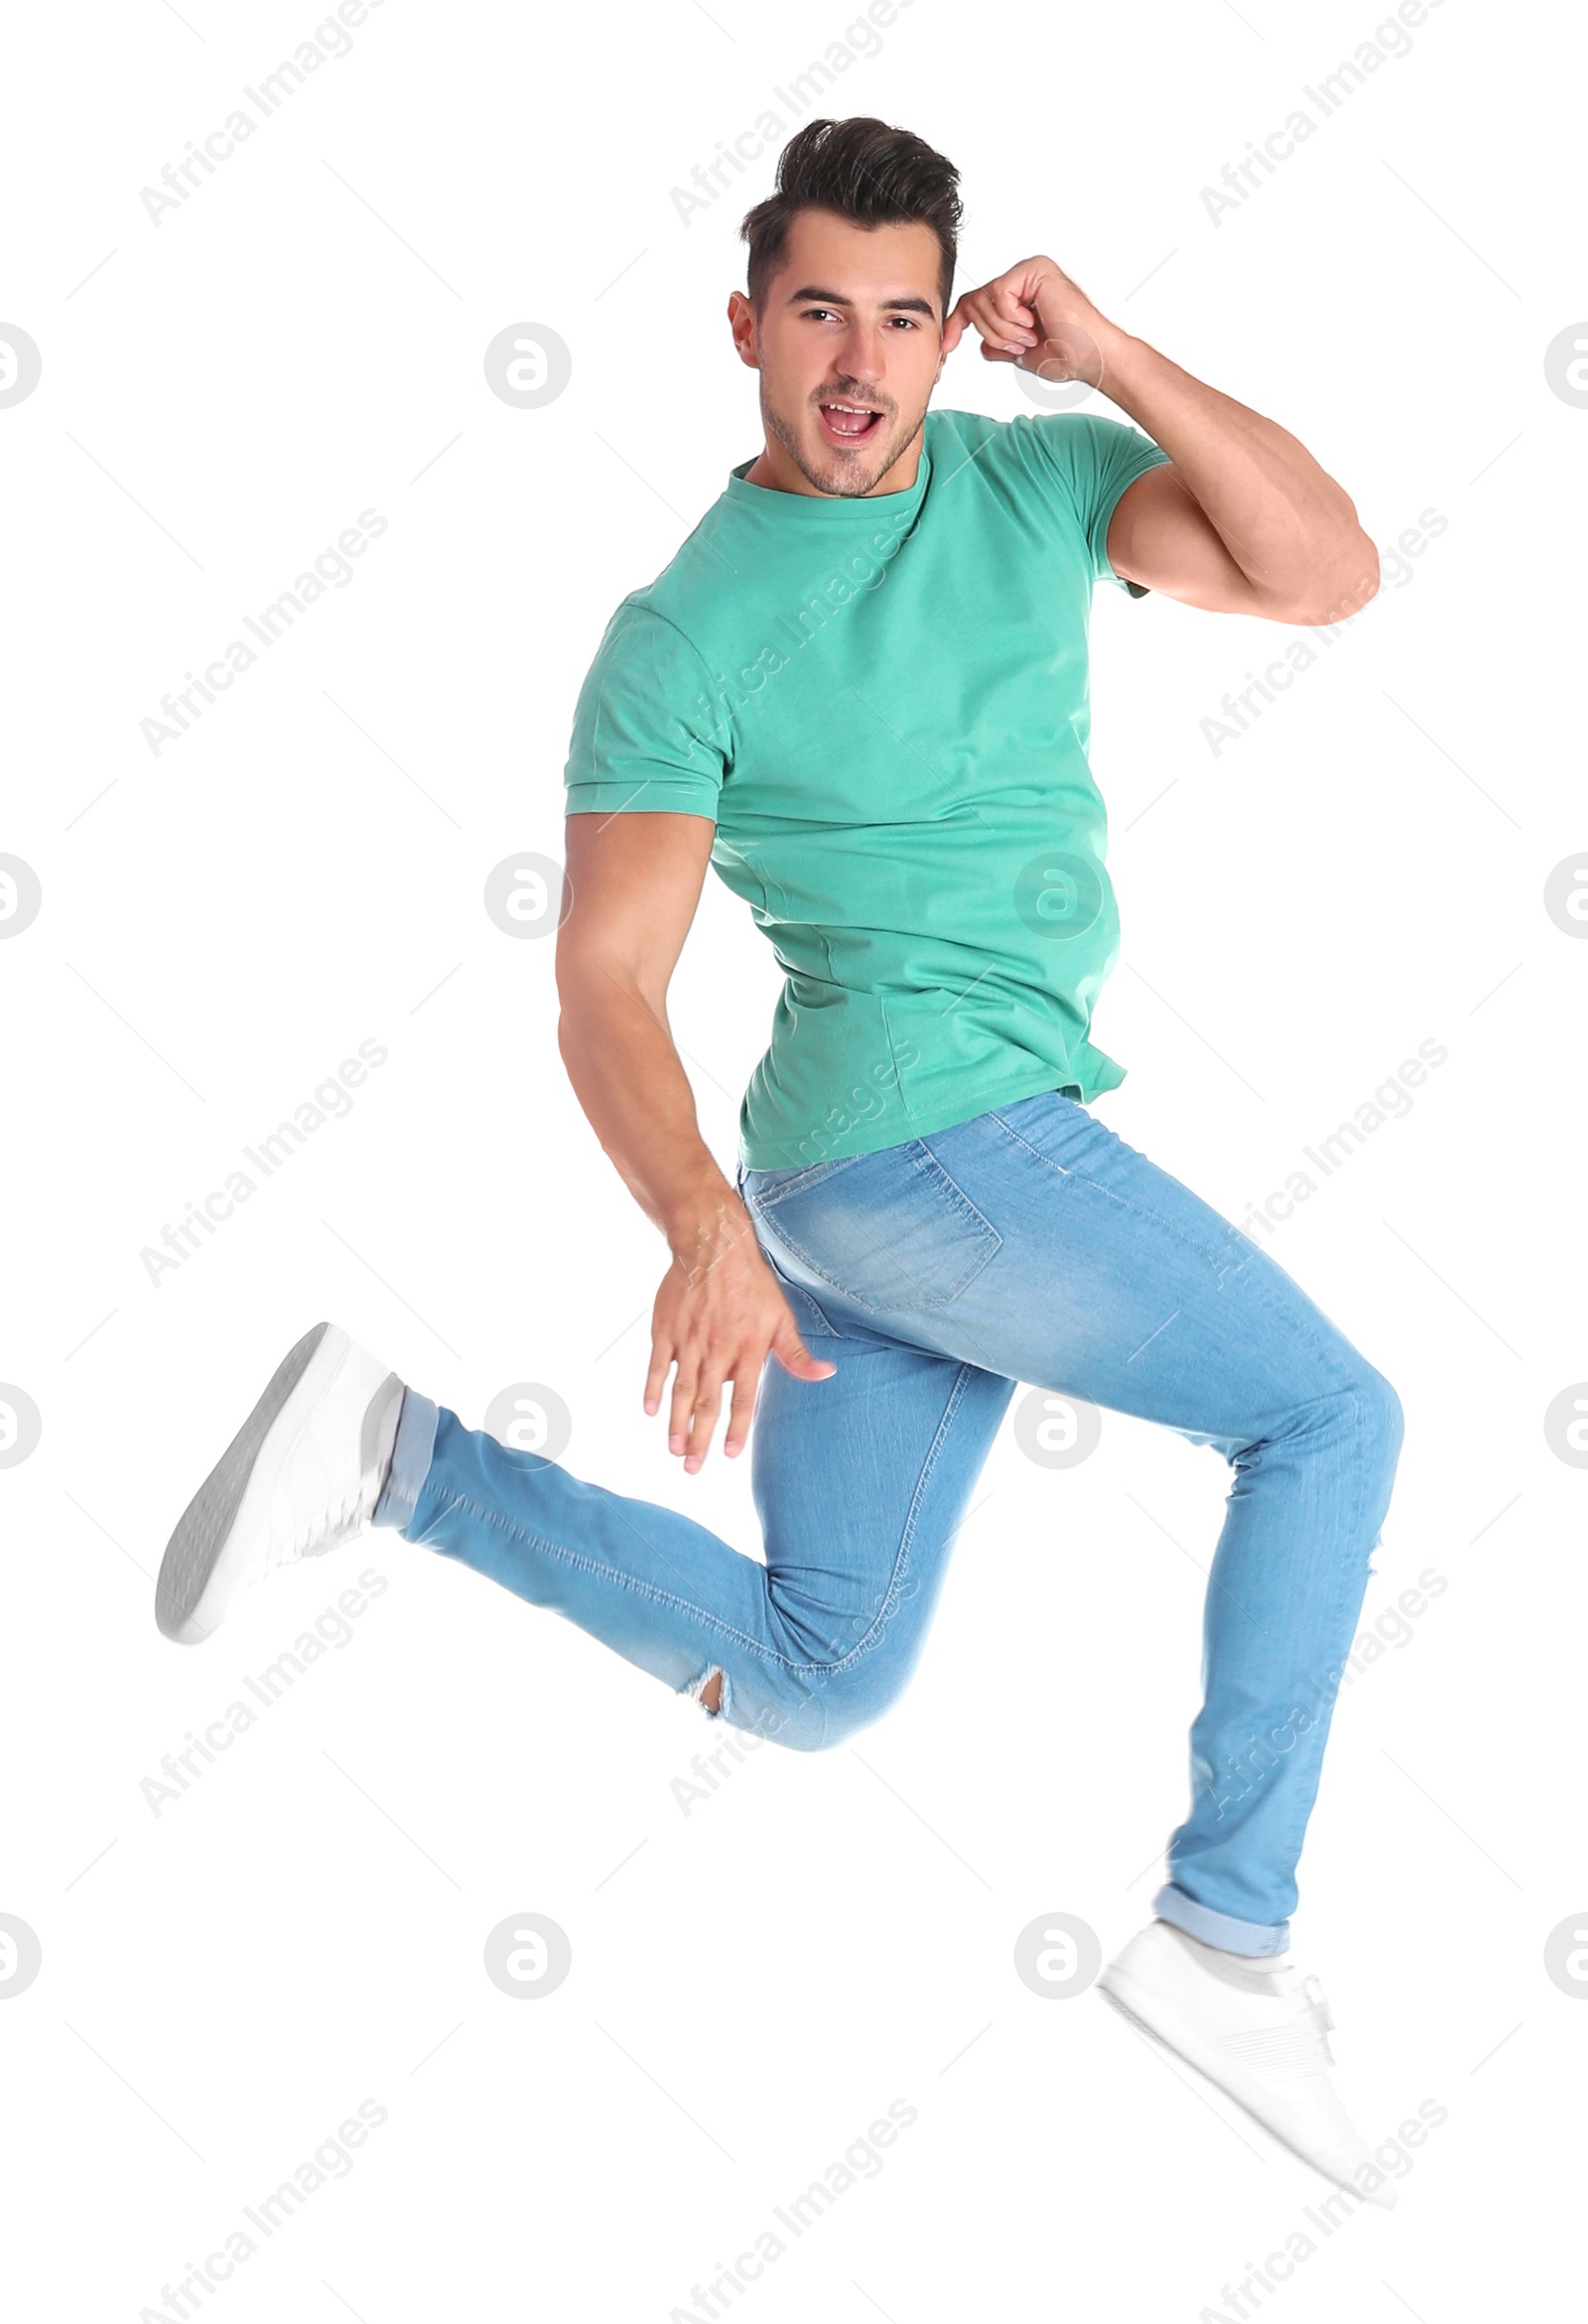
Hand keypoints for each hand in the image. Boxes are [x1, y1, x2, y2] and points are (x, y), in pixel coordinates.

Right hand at [645, 1199, 835, 1471]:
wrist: (713, 1247)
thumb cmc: (752, 1284)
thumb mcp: (781, 1317)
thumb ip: (796, 1353)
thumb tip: (826, 1374)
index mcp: (748, 1349)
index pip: (743, 1399)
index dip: (735, 1428)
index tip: (728, 1454)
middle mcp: (717, 1350)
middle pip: (708, 1403)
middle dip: (700, 1439)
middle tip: (692, 1469)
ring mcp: (689, 1341)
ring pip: (682, 1390)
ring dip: (677, 1423)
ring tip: (674, 1450)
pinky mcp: (666, 1330)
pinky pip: (656, 1365)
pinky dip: (652, 1389)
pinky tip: (651, 1411)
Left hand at [943, 255, 1113, 390]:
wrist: (1090, 357)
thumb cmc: (1067, 356)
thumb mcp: (1022, 354)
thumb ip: (1001, 345)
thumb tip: (983, 346)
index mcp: (1020, 296)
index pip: (974, 304)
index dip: (956, 324)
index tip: (945, 347)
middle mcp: (1023, 279)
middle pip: (974, 302)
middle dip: (991, 334)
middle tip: (1019, 346)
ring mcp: (1028, 272)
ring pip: (984, 299)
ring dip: (1002, 330)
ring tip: (1029, 337)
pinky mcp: (1035, 269)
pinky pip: (999, 294)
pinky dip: (1010, 318)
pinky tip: (1033, 324)